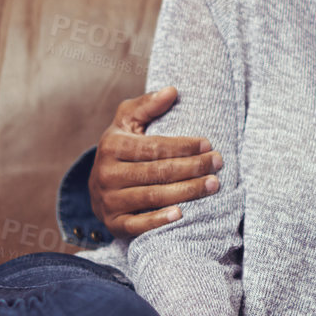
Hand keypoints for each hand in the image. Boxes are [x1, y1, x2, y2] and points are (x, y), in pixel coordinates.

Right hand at [90, 87, 222, 238]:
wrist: (98, 185)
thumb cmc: (120, 149)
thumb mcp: (127, 122)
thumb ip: (148, 105)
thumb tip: (172, 91)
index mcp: (112, 146)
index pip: (154, 147)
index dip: (183, 146)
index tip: (208, 145)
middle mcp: (107, 174)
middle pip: (157, 171)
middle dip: (192, 167)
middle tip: (218, 164)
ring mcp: (109, 200)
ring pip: (153, 196)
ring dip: (187, 191)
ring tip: (213, 185)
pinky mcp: (114, 223)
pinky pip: (138, 224)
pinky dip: (159, 220)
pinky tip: (181, 214)